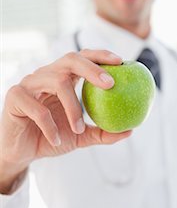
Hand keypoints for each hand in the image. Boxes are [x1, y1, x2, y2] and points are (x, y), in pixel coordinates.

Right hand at [0, 49, 131, 191]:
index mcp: (63, 78)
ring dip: (73, 107)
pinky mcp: (15, 96)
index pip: (83, 58)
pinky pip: (38, 108)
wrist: (22, 152)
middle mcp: (47, 74)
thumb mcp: (81, 136)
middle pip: (71, 59)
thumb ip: (103, 132)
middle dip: (92, 67)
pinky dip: (50, 126)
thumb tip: (131, 130)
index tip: (121, 61)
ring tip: (79, 128)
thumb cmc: (53, 137)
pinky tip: (56, 139)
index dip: (101, 55)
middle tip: (110, 84)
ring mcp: (30, 83)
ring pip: (57, 83)